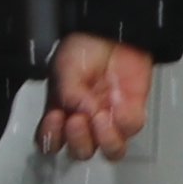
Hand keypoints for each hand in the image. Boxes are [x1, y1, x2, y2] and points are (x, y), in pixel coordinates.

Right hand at [40, 34, 156, 162]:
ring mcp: (109, 119)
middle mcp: (84, 121)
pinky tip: (116, 101)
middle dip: (78, 140)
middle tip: (77, 119)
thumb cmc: (84, 48)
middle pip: (80, 152)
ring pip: (110, 151)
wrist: (112, 32)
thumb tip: (84, 115)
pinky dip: (123, 119)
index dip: (51, 138)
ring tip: (100, 117)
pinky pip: (130, 128)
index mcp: (60, 113)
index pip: (51, 142)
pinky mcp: (132, 112)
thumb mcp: (65, 69)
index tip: (56, 117)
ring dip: (104, 140)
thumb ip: (69, 95)